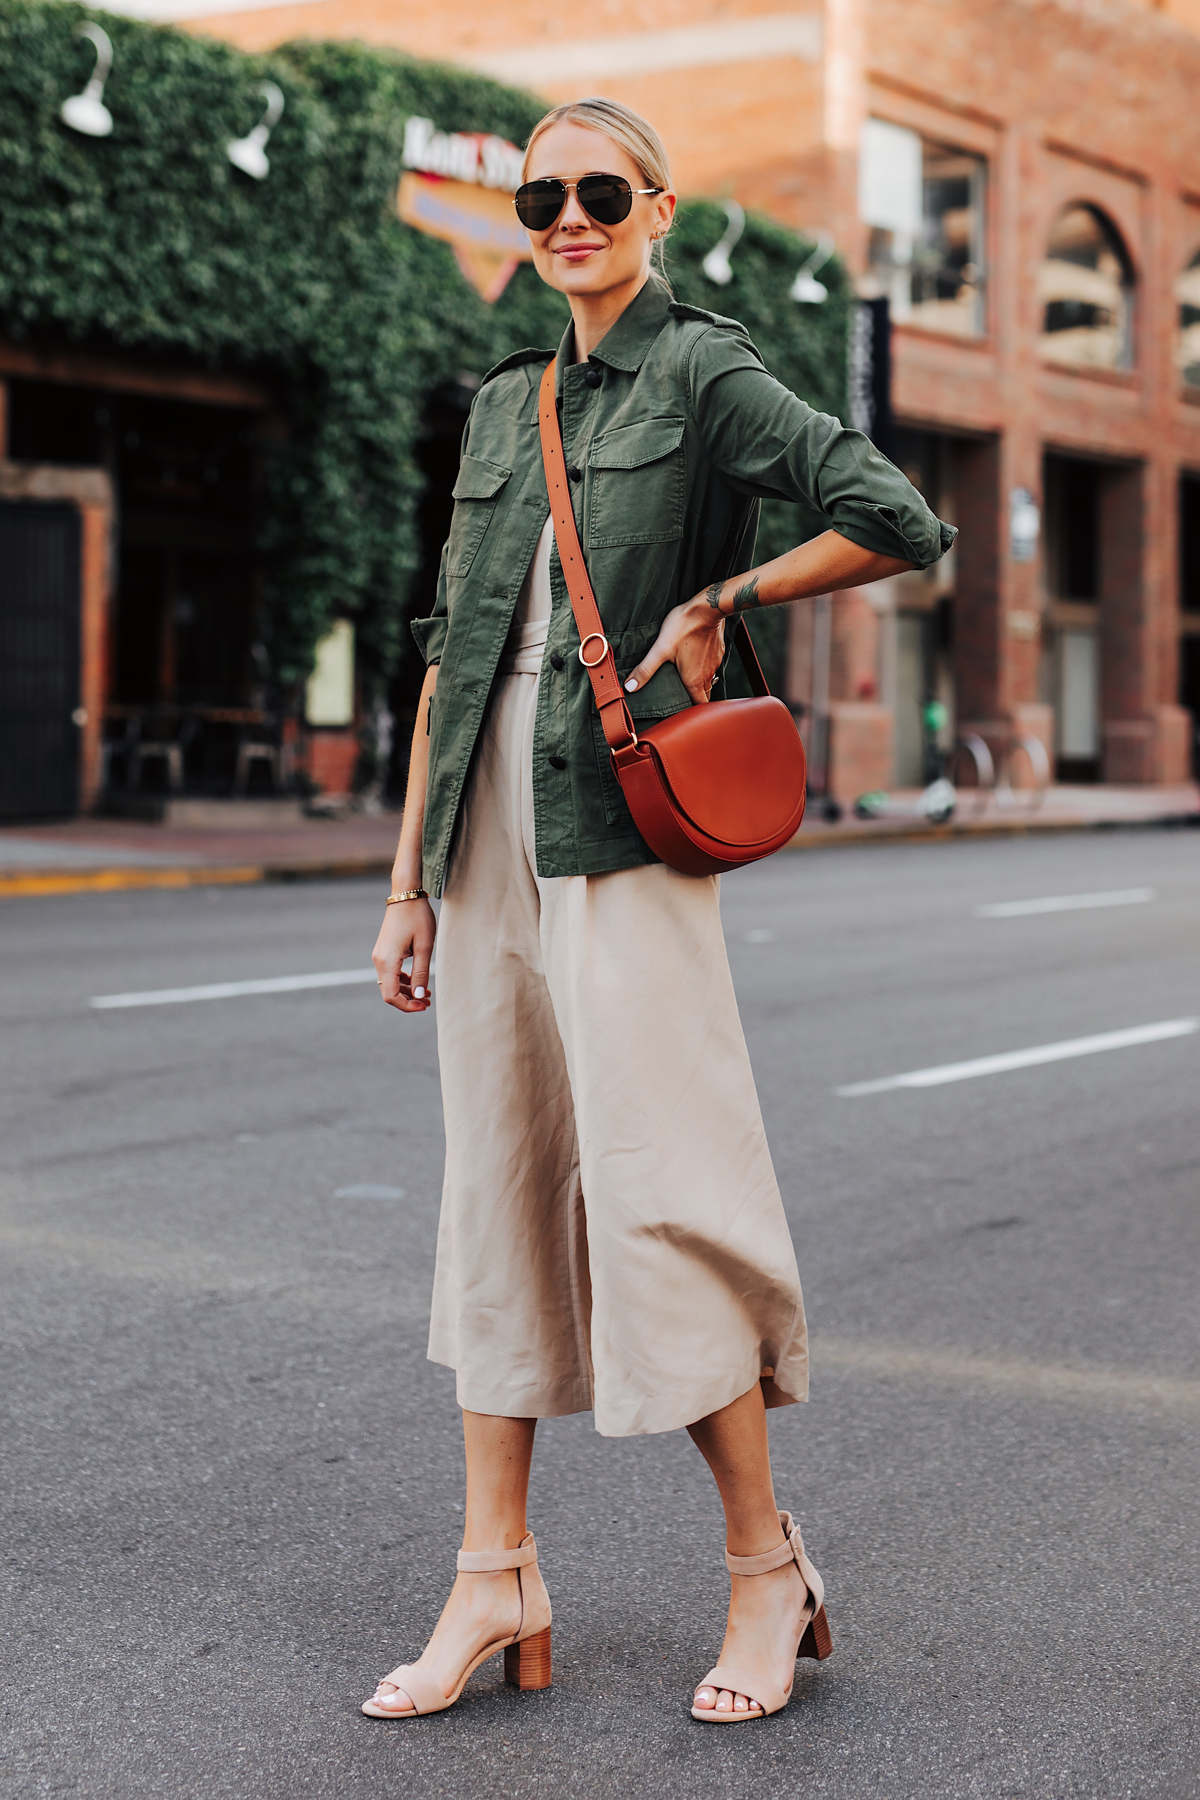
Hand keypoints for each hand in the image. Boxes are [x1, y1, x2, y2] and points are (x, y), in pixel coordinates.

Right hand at [372, 898, 435, 1012]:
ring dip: (407, 991)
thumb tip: (420, 996)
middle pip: (389, 991)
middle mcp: (379, 960)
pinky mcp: (383, 951)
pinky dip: (403, 981)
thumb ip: (421, 973)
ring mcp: (379, 955)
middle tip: (428, 1002)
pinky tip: (417, 981)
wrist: (406, 895)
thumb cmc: (417, 917)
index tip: (424, 1005)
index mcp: (387, 960)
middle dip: (408, 1000)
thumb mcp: (424, 946)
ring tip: (427, 994)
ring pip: (389, 983)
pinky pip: (390, 973)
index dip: (407, 1005)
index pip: (391, 995)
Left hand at [623, 596, 725, 704]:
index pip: (699, 705)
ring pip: (708, 679)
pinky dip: (704, 666)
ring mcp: (715, 662)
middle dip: (694, 697)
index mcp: (694, 680)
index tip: (683, 712)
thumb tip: (630, 687)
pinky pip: (712, 665)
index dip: (692, 711)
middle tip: (681, 695)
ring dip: (699, 682)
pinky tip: (694, 658)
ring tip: (685, 677)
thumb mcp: (660, 649)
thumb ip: (645, 670)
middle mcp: (707, 674)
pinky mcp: (718, 650)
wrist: (708, 607)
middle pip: (704, 694)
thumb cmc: (684, 627)